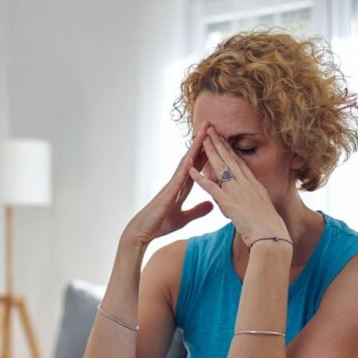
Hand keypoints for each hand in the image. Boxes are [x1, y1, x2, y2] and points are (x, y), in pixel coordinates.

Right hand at [121, 121, 214, 246]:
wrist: (142, 233)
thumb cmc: (159, 224)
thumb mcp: (184, 218)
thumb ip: (197, 211)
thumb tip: (211, 204)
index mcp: (182, 187)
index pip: (197, 165)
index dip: (206, 152)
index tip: (215, 138)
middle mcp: (177, 182)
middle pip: (192, 158)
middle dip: (201, 142)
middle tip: (210, 124)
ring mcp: (171, 186)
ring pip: (185, 162)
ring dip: (195, 147)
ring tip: (203, 132)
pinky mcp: (167, 194)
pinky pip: (178, 179)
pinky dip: (185, 167)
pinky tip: (192, 157)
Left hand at [189, 127, 289, 247]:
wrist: (271, 237)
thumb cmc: (269, 227)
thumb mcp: (263, 208)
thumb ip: (254, 200)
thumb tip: (251, 198)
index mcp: (254, 185)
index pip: (239, 162)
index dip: (230, 149)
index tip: (222, 138)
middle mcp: (246, 184)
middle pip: (230, 159)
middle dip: (219, 143)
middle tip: (210, 130)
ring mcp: (238, 192)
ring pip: (221, 168)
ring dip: (210, 153)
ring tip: (201, 139)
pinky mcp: (229, 203)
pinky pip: (212, 188)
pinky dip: (201, 178)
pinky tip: (191, 170)